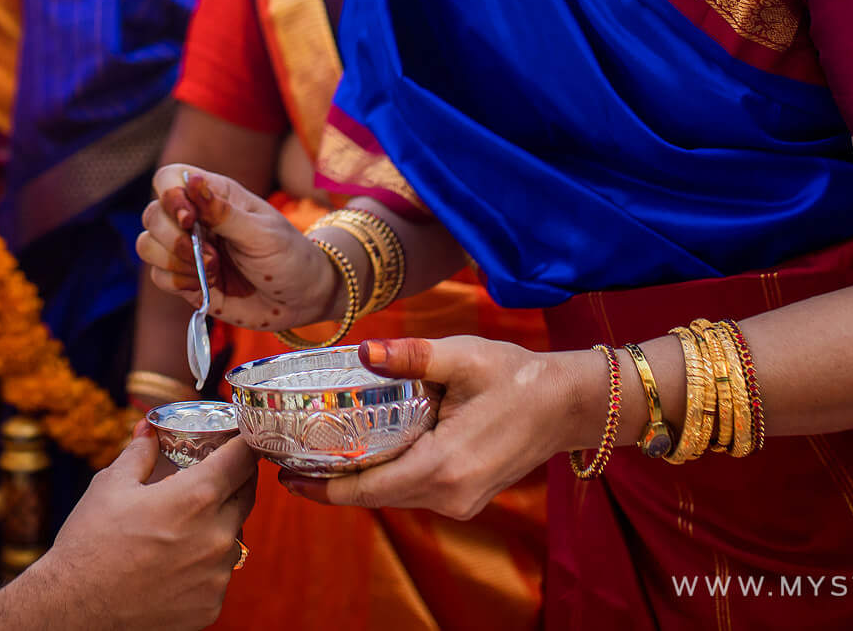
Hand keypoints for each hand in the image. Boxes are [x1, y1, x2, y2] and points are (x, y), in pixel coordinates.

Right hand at [17, 424, 258, 630]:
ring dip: (218, 525)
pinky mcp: (211, 606)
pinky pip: (219, 574)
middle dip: (235, 480)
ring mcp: (216, 576)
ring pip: (233, 537)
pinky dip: (204, 563)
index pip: (243, 459)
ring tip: (182, 526)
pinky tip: (173, 563)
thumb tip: (148, 430)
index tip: (240, 439)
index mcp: (195, 499)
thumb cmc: (90, 544)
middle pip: (246, 496)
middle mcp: (216, 537)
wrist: (75, 609)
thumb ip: (139, 453)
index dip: (243, 443)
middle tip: (215, 474)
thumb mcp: (110, 486)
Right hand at [136, 166, 338, 332]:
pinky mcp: (187, 280)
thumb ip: (224, 212)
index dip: (169, 195)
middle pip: (152, 214)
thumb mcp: (262, 233)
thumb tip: (193, 182)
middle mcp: (195, 220)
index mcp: (214, 195)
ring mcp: (188, 251)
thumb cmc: (289, 257)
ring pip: (147, 246)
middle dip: (171, 236)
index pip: (169, 178)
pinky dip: (176, 281)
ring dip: (173, 260)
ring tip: (209, 269)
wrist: (302, 300)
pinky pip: (158, 276)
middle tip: (208, 254)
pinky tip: (205, 285)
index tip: (189, 219)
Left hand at [277, 337, 600, 521]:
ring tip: (316, 457)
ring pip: (394, 497)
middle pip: (375, 498)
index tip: (284, 476)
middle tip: (288, 460)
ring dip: (358, 481)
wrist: (568, 405)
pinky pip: (413, 492)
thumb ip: (410, 356)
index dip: (322, 487)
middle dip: (331, 483)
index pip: (368, 489)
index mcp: (444, 466)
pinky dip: (385, 477)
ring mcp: (460, 502)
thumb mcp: (462, 357)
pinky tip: (364, 456)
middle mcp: (450, 495)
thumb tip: (363, 350)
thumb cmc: (517, 377)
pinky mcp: (467, 497)